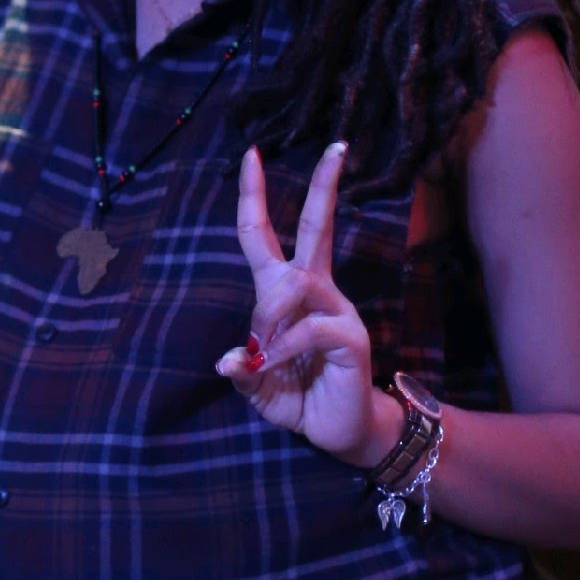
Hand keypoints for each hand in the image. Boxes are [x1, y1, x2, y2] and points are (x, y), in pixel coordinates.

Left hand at [216, 142, 382, 462]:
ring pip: (297, 283)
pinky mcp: (350, 336)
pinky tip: (275, 367)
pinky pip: (307, 329)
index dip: (254, 196)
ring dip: (269, 316)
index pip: (264, 235)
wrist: (338, 432)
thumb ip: (242, 370)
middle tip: (336, 147)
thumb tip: (229, 360)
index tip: (252, 154)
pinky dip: (282, 349)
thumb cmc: (298, 398)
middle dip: (323, 187)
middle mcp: (314, 290)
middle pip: (316, 228)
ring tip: (264, 354)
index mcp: (285, 292)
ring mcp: (336, 309)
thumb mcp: (257, 386)